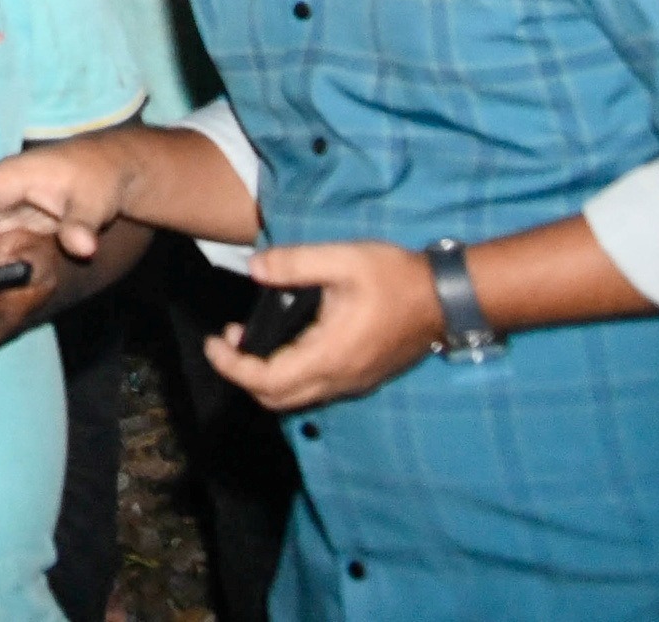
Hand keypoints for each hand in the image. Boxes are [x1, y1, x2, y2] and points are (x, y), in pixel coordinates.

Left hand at [202, 239, 440, 410]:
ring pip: (297, 398)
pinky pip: (316, 390)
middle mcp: (341, 378)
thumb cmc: (395, 278)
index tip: (213, 342)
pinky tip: (285, 342)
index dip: (232, 367)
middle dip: (243, 374)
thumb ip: (294, 263)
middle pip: (277, 399)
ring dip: (265, 376)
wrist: (445, 298)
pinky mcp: (363, 378)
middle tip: (228, 339)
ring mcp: (354, 382)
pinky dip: (288, 376)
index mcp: (330, 354)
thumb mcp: (342, 258)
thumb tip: (254, 268)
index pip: (268, 380)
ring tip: (249, 338)